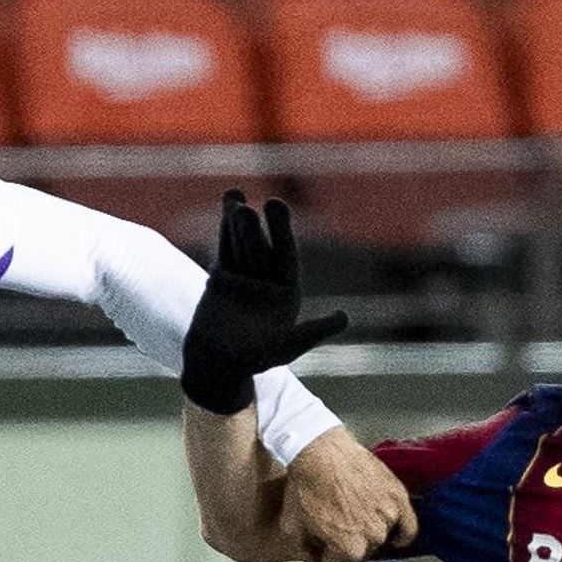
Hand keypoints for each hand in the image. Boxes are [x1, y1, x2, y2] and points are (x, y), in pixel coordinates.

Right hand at [180, 191, 348, 415]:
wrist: (217, 364)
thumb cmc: (255, 359)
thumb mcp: (288, 346)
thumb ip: (314, 331)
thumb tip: (344, 318)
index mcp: (286, 291)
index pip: (284, 255)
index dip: (282, 231)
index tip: (276, 206)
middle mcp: (268, 281)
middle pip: (262, 248)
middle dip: (257, 227)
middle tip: (256, 205)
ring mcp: (245, 277)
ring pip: (242, 244)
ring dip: (239, 222)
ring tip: (235, 197)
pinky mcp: (223, 277)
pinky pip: (225, 248)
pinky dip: (225, 229)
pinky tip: (228, 205)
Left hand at [279, 428, 418, 561]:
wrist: (319, 450)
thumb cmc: (306, 484)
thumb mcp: (293, 524)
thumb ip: (304, 550)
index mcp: (350, 547)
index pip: (337, 559)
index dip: (327, 548)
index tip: (323, 538)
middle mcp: (373, 535)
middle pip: (361, 550)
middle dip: (348, 542)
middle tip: (339, 527)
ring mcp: (388, 515)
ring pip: (381, 536)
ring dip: (370, 533)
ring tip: (358, 521)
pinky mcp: (397, 496)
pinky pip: (409, 525)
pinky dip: (404, 533)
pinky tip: (398, 538)